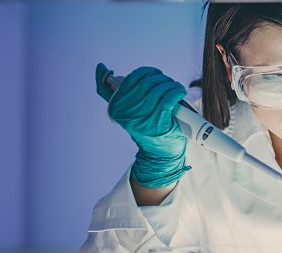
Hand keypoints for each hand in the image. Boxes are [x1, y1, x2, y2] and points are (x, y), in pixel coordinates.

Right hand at [95, 64, 189, 187]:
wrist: (159, 155)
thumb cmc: (145, 129)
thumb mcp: (126, 112)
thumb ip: (111, 92)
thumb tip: (101, 68)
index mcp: (116, 106)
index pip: (132, 78)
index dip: (148, 72)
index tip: (156, 75)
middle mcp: (126, 111)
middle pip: (147, 82)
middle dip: (161, 78)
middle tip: (168, 83)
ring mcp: (142, 117)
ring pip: (159, 89)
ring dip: (170, 84)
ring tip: (175, 88)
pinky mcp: (157, 121)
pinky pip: (169, 98)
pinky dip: (176, 91)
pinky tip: (179, 92)